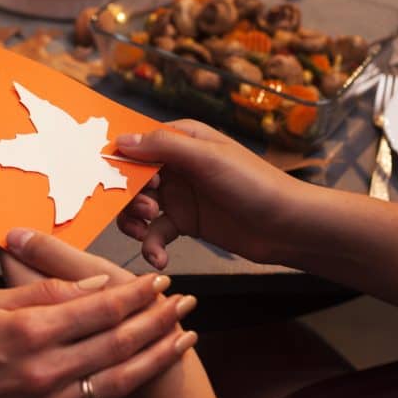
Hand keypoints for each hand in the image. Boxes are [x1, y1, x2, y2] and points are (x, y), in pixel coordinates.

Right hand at [0, 274, 188, 397]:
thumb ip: (42, 291)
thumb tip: (92, 283)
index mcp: (31, 332)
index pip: (99, 307)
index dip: (134, 293)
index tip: (157, 281)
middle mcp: (45, 371)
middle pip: (117, 341)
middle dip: (157, 319)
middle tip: (184, 303)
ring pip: (118, 381)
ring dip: (156, 359)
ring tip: (185, 340)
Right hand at [115, 119, 308, 267]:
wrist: (289, 226)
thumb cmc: (255, 184)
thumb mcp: (207, 158)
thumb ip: (163, 147)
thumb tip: (120, 142)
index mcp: (181, 140)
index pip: (136, 143)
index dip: (117, 161)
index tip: (108, 179)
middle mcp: (176, 165)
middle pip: (130, 177)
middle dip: (127, 196)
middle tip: (147, 208)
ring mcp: (179, 195)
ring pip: (136, 206)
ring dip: (134, 221)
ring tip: (146, 233)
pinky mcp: (185, 222)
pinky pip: (155, 233)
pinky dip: (151, 246)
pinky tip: (159, 258)